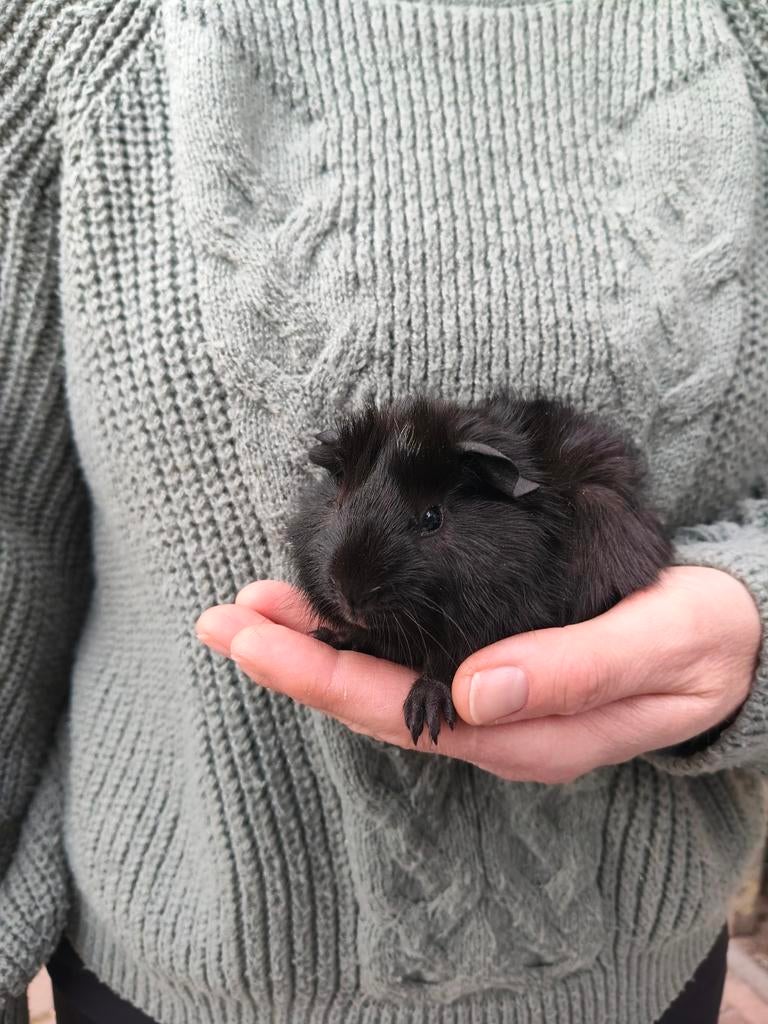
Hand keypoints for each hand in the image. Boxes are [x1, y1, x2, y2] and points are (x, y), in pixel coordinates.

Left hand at [194, 567, 760, 783]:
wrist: (736, 642)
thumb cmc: (704, 640)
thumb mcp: (663, 646)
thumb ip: (579, 671)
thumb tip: (480, 690)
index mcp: (527, 731)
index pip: (400, 710)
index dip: (319, 674)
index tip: (254, 633)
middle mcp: (496, 726)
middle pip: (371, 702)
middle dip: (292, 660)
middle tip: (223, 616)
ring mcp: (492, 704)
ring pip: (383, 684)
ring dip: (313, 647)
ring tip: (251, 608)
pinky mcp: (496, 675)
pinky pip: (410, 664)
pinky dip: (357, 636)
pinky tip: (324, 612)